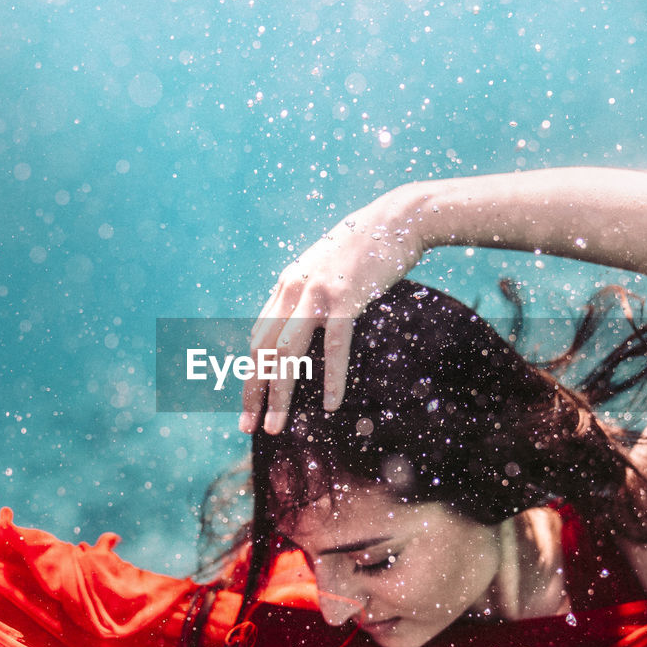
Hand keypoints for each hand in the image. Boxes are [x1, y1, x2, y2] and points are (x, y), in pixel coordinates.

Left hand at [241, 189, 425, 434]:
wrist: (397, 220)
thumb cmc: (365, 247)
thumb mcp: (325, 268)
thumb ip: (307, 294)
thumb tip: (296, 322)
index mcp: (286, 286)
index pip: (258, 339)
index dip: (249, 374)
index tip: (249, 404)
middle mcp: (293, 290)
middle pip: (262, 351)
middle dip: (252, 392)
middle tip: (249, 427)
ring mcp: (318, 294)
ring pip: (287, 354)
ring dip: (278, 395)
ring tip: (276, 427)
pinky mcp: (345, 299)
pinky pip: (333, 347)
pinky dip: (331, 379)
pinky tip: (331, 405)